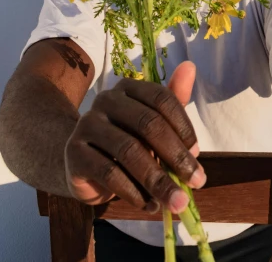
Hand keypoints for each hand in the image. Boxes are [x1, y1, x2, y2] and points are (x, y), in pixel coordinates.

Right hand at [64, 61, 204, 212]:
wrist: (83, 165)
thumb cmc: (126, 141)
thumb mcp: (152, 122)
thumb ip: (173, 100)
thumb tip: (190, 67)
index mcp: (128, 87)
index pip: (161, 99)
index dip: (183, 126)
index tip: (197, 154)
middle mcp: (106, 100)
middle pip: (148, 124)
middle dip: (176, 156)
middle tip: (197, 181)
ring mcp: (87, 124)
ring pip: (129, 151)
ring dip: (158, 180)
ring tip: (176, 202)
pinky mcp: (75, 152)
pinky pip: (109, 172)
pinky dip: (134, 192)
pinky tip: (149, 204)